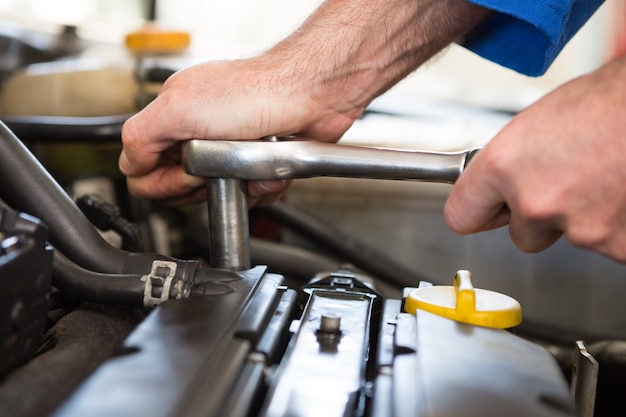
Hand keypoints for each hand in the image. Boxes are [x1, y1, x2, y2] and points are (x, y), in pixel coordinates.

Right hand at [119, 58, 355, 205]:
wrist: (310, 94)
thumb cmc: (257, 91)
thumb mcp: (179, 108)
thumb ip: (140, 137)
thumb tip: (131, 165)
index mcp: (173, 117)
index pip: (142, 168)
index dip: (161, 181)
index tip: (186, 175)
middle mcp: (197, 133)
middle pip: (179, 187)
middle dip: (200, 186)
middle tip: (218, 170)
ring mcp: (227, 149)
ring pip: (215, 195)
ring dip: (236, 189)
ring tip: (250, 167)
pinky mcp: (255, 162)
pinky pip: (247, 194)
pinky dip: (259, 189)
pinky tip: (267, 172)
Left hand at [444, 56, 625, 261]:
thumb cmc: (605, 102)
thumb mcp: (535, 124)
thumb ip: (509, 163)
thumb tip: (498, 183)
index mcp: (503, 166)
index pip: (461, 216)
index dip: (479, 212)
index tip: (488, 210)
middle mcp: (535, 202)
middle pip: (521, 236)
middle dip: (539, 217)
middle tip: (567, 182)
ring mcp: (578, 228)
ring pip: (567, 237)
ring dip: (580, 216)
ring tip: (602, 175)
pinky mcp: (616, 245)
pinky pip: (606, 243)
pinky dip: (615, 225)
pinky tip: (620, 191)